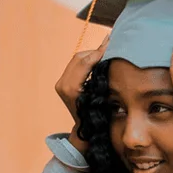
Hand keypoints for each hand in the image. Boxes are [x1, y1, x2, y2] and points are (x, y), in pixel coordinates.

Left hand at [55, 35, 108, 152]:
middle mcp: (63, 84)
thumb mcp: (103, 97)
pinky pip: (75, 64)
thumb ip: (105, 77)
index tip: (111, 42)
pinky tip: (99, 56)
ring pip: (77, 59)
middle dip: (96, 50)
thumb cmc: (97, 117)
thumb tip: (112, 57)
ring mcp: (60, 83)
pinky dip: (87, 60)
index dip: (99, 51)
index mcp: (72, 89)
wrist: (84, 130)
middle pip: (80, 57)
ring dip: (92, 54)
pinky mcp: (61, 83)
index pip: (85, 62)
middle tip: (111, 44)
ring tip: (106, 49)